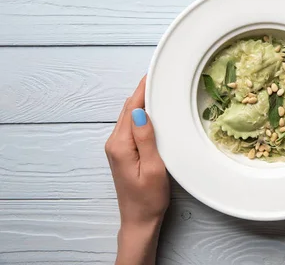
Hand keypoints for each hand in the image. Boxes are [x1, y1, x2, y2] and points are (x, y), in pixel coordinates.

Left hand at [105, 76, 169, 264]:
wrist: (139, 220)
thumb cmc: (149, 198)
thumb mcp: (154, 167)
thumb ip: (146, 138)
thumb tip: (140, 111)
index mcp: (121, 144)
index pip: (132, 108)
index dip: (143, 88)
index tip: (153, 72)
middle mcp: (114, 143)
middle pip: (128, 109)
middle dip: (143, 91)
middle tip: (160, 76)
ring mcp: (116, 147)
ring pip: (129, 116)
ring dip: (142, 102)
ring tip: (159, 89)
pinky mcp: (122, 152)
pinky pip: (131, 126)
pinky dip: (141, 114)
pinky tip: (153, 111)